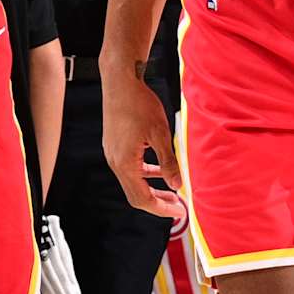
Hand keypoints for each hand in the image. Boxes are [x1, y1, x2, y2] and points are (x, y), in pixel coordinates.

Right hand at [102, 67, 188, 221]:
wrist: (120, 82)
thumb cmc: (139, 104)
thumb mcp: (160, 134)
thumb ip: (169, 162)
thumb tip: (178, 185)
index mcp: (125, 163)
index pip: (142, 199)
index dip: (162, 209)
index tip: (180, 212)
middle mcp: (115, 162)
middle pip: (135, 195)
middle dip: (158, 203)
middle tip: (178, 206)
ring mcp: (112, 154)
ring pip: (132, 182)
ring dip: (151, 189)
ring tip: (172, 190)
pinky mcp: (114, 145)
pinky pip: (130, 168)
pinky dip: (145, 174)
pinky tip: (158, 169)